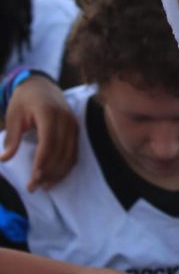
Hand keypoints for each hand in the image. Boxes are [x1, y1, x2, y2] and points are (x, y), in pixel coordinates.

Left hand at [1, 75, 77, 190]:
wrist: (42, 85)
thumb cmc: (25, 100)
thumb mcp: (13, 115)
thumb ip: (11, 137)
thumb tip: (4, 159)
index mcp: (48, 112)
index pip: (48, 141)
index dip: (42, 162)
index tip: (33, 179)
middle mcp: (65, 118)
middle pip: (60, 151)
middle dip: (48, 172)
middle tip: (33, 187)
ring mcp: (73, 124)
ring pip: (70, 154)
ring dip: (58, 173)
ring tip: (44, 186)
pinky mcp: (76, 130)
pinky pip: (74, 152)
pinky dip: (66, 167)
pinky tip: (55, 177)